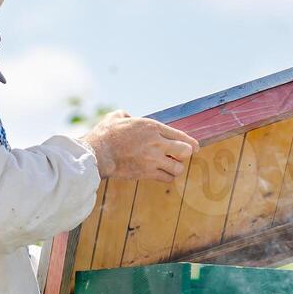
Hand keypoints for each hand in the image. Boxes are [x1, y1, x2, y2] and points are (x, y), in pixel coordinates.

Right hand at [80, 110, 199, 182]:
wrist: (97, 153)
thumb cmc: (105, 134)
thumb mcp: (117, 116)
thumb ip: (127, 115)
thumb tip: (128, 117)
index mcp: (151, 127)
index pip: (180, 135)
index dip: (190, 142)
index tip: (195, 147)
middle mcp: (156, 143)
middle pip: (185, 151)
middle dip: (185, 154)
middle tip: (179, 156)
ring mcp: (153, 159)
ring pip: (178, 167)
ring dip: (175, 167)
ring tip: (168, 165)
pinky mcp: (147, 173)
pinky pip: (167, 178)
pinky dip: (166, 176)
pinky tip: (161, 173)